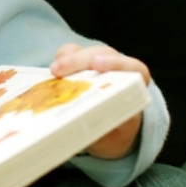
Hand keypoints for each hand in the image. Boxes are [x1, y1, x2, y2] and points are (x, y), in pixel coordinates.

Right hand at [49, 43, 149, 158]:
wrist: (110, 129)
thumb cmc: (115, 130)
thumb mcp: (114, 135)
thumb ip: (105, 129)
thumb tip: (85, 124)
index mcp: (134, 85)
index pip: (134, 68)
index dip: (117, 64)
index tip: (98, 65)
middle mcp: (117, 69)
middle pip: (103, 54)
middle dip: (81, 60)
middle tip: (60, 70)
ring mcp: (97, 64)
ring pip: (84, 52)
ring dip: (68, 59)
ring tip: (53, 71)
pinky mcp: (80, 63)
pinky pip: (69, 53)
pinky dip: (60, 59)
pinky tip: (51, 71)